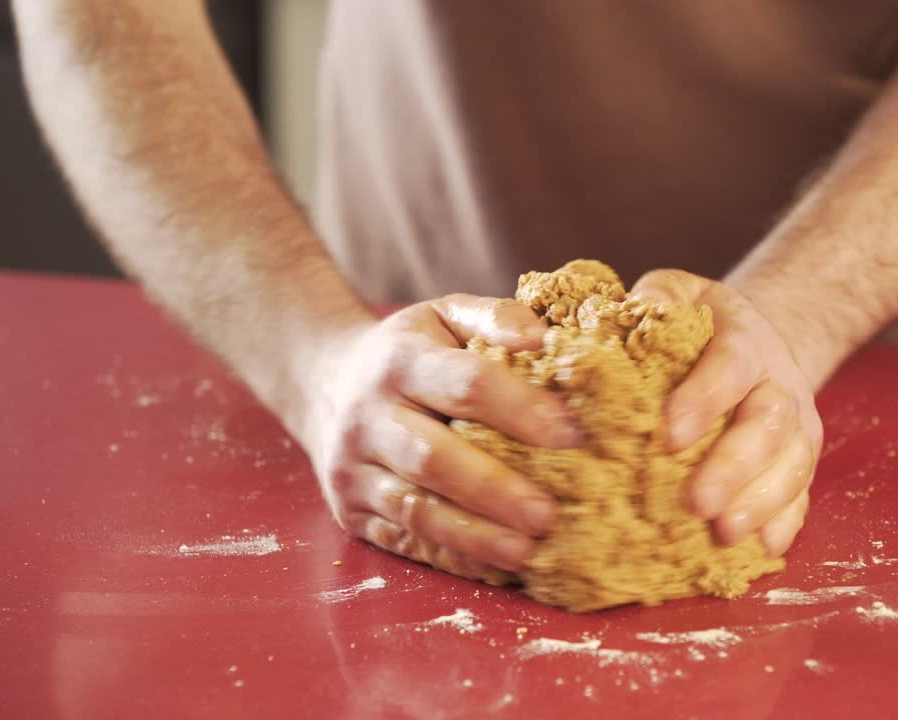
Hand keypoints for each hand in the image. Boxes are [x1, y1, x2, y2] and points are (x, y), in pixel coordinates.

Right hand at [298, 295, 583, 578]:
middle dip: (496, 490)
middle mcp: (369, 415)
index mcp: (401, 360)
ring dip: (476, 536)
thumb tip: (546, 339)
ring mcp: (353, 468)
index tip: (572, 436)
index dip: (522, 410)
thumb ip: (495, 319)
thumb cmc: (411, 350)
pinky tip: (496, 566)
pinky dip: (452, 557)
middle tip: (550, 513)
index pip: (467, 384)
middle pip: (435, 458)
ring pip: (416, 509)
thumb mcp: (445, 315)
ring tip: (529, 552)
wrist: (325, 382)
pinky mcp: (350, 509)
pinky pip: (404, 540)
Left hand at [630, 270, 821, 555]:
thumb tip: (619, 323)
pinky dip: (786, 521)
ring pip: (792, 464)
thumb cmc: (698, 323)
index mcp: (743, 337)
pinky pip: (801, 493)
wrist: (754, 343)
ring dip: (761, 501)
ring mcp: (795, 425)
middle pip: (769, 422)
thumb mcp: (676, 294)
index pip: (732, 362)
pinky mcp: (798, 461)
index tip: (670, 434)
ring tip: (725, 532)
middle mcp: (777, 381)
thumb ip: (653, 301)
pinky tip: (762, 548)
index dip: (705, 397)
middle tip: (697, 502)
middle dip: (734, 465)